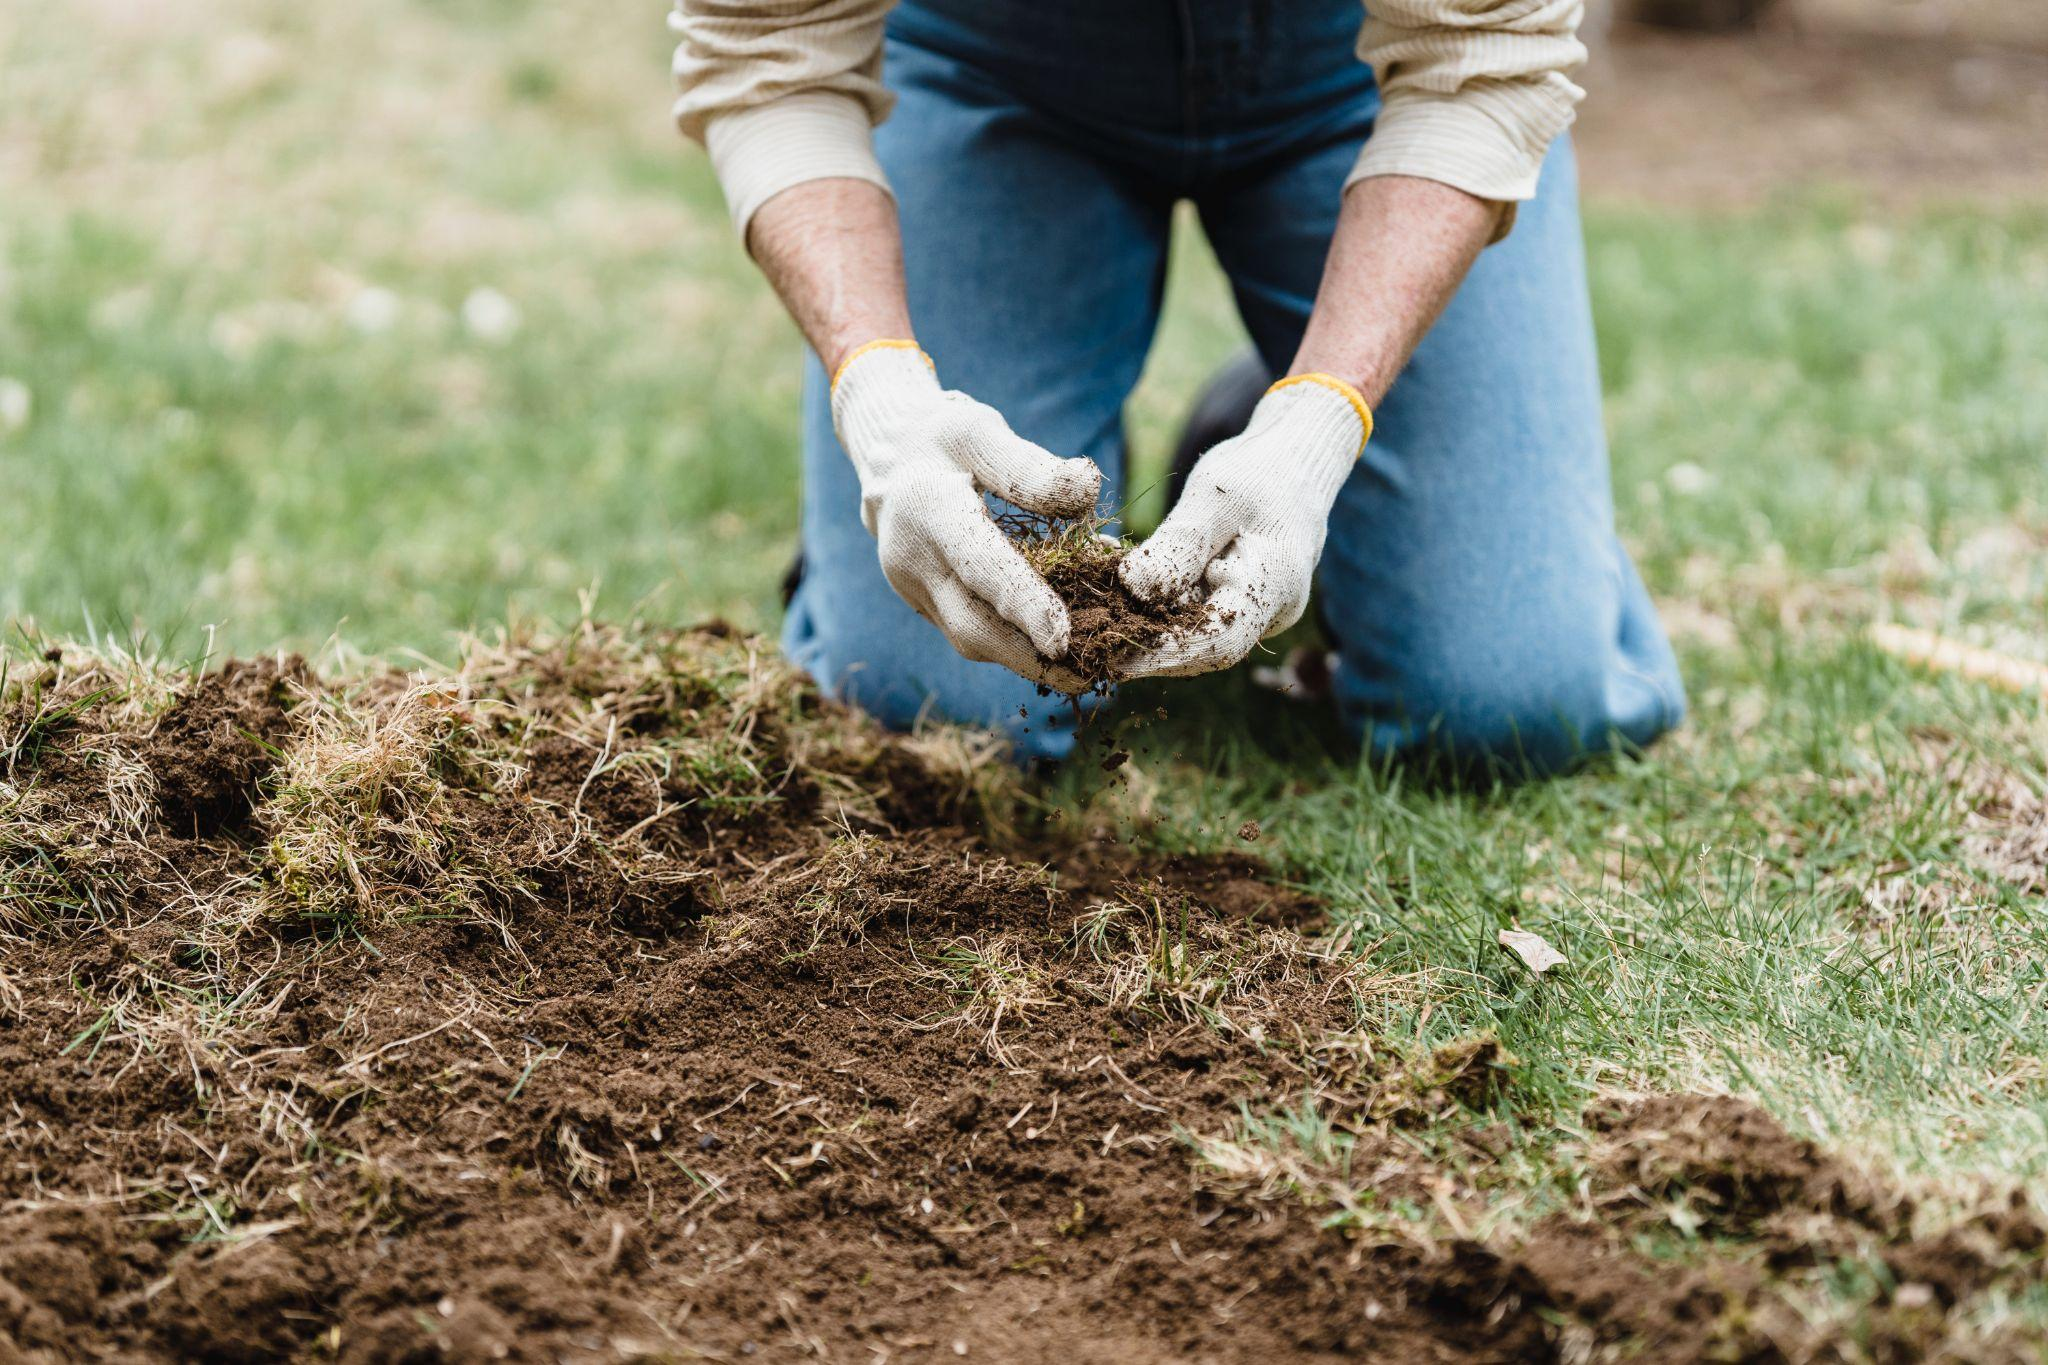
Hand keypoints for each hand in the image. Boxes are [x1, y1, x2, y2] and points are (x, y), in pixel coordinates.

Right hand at [832, 341, 1103, 690]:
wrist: (885, 455)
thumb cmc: (941, 437)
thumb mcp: (981, 430)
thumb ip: (1030, 466)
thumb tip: (1088, 492)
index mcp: (927, 507)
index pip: (979, 566)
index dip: (1022, 605)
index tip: (1063, 639)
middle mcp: (911, 559)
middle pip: (970, 626)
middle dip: (1028, 658)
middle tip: (1089, 674)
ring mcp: (911, 588)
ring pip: (968, 639)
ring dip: (1023, 657)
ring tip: (1081, 664)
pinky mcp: (921, 603)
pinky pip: (966, 630)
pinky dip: (1009, 641)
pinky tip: (1051, 642)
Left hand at [1117, 374, 1369, 678]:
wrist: (1292, 457)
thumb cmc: (1261, 468)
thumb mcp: (1216, 496)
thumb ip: (1178, 544)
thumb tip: (1131, 589)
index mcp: (1275, 586)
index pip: (1218, 643)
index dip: (1164, 657)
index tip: (1112, 659)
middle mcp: (1268, 610)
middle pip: (1200, 647)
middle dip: (1143, 645)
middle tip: (1085, 640)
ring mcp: (1250, 608)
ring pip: (1190, 630)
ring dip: (1140, 622)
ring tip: (1088, 610)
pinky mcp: (1229, 598)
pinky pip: (1188, 610)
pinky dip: (1150, 601)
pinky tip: (1108, 583)